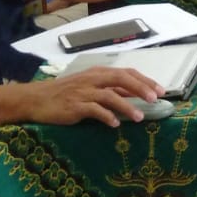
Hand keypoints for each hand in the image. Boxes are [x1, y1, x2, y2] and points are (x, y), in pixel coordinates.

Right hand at [23, 66, 162, 126]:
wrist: (36, 99)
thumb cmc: (65, 93)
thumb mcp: (89, 87)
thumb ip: (111, 90)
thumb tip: (136, 95)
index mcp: (98, 73)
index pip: (126, 72)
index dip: (144, 80)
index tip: (161, 90)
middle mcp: (92, 79)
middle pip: (121, 79)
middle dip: (141, 88)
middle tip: (155, 99)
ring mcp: (83, 92)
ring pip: (109, 95)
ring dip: (126, 106)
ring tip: (139, 117)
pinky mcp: (74, 106)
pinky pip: (94, 110)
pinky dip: (106, 116)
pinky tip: (115, 124)